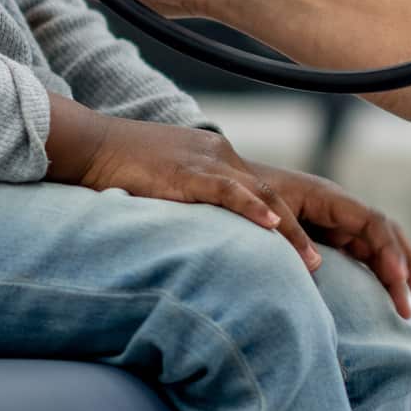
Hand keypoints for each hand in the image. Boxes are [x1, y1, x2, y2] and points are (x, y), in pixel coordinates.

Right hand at [45, 98, 322, 270]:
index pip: (262, 191)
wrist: (91, 144)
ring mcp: (204, 162)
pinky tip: (272, 225)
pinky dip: (253, 209)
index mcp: (215, 157)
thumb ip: (191, 200)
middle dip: (299, 232)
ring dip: (289, 231)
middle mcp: (218, 154)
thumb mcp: (167, 182)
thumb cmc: (122, 167)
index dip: (286, 222)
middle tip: (319, 266)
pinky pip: (228, 191)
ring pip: (260, 196)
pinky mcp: (187, 172)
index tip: (304, 252)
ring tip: (311, 262)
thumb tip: (203, 235)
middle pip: (271, 194)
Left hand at [248, 163, 410, 317]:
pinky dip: (378, 274)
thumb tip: (316, 266)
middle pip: (386, 234)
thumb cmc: (251, 194)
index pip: (373, 222)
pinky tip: (386, 295)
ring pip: (378, 247)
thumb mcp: (271, 211)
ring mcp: (337, 223)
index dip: (389, 249)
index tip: (397, 278)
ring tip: (410, 307)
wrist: (233, 184)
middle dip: (407, 264)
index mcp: (330, 198)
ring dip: (397, 274)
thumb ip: (293, 236)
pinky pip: (362, 254)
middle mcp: (341, 209)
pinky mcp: (330, 236)